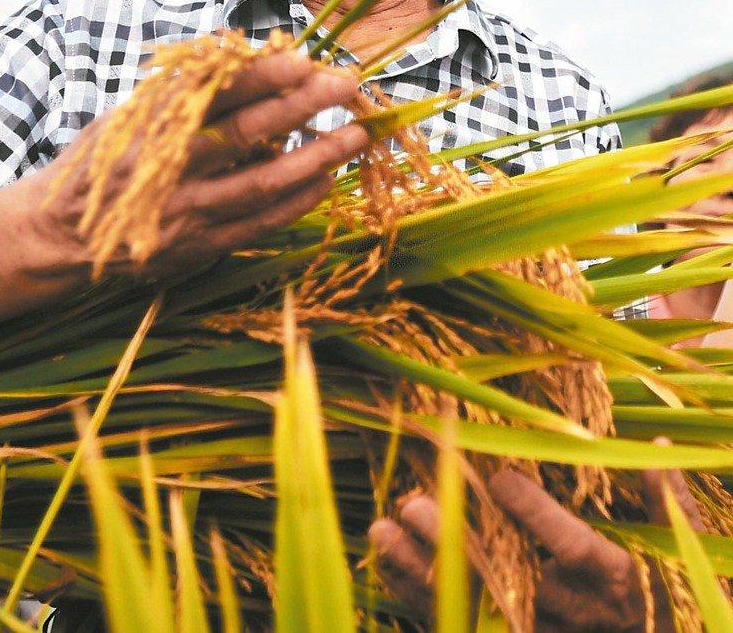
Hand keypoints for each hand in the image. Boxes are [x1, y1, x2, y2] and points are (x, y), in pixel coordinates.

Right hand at [29, 49, 367, 275]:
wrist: (60, 236)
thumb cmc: (103, 162)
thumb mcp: (129, 114)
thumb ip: (182, 89)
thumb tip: (241, 52)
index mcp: (149, 126)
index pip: (213, 93)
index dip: (261, 75)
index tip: (303, 58)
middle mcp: (169, 168)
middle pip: (246, 133)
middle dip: (302, 106)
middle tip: (346, 84)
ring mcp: (186, 212)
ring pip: (263, 184)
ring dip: (316, 157)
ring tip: (356, 135)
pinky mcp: (198, 247)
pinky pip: (260, 224)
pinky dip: (297, 201)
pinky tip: (327, 179)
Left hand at [369, 458, 702, 630]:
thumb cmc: (663, 583)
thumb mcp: (676, 543)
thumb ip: (663, 498)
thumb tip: (657, 444)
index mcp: (610, 577)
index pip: (571, 547)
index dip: (538, 517)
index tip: (501, 480)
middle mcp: (567, 608)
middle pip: (504, 578)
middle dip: (455, 544)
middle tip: (412, 504)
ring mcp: (535, 627)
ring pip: (471, 604)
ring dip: (421, 570)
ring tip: (381, 529)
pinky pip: (459, 621)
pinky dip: (418, 595)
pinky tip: (385, 562)